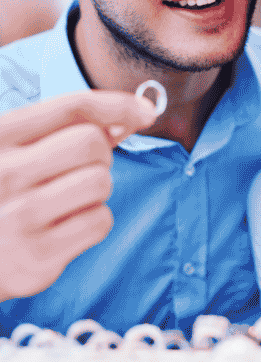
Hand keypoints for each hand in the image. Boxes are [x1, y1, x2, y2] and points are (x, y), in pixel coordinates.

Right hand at [0, 91, 156, 301]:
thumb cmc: (4, 195)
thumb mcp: (18, 151)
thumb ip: (66, 128)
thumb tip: (131, 114)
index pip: (72, 107)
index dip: (118, 105)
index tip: (145, 112)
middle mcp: (4, 173)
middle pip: (92, 143)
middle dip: (100, 155)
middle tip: (78, 171)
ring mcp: (19, 216)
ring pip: (100, 182)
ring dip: (97, 190)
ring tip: (67, 200)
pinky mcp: (37, 256)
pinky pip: (99, 221)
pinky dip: (93, 221)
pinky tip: (66, 226)